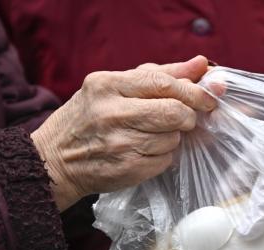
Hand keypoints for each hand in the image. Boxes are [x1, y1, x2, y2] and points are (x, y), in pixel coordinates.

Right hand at [32, 56, 216, 210]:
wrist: (55, 159)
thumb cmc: (90, 117)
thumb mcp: (115, 86)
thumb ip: (161, 74)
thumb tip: (202, 65)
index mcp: (108, 85)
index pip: (164, 84)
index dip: (193, 92)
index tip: (208, 98)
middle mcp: (112, 113)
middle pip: (174, 113)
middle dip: (188, 116)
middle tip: (185, 118)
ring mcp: (120, 144)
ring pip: (173, 138)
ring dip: (173, 137)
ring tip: (152, 135)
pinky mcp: (128, 169)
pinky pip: (165, 160)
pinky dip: (163, 155)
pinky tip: (145, 151)